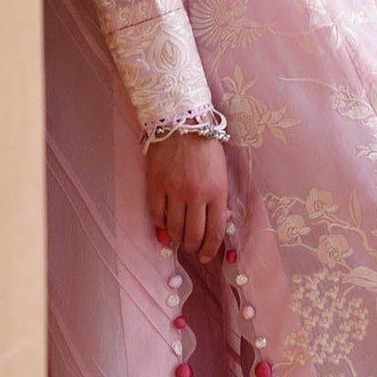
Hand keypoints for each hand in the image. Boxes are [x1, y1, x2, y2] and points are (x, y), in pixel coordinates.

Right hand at [145, 133, 228, 262]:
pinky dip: (159, 225)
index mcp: (217, 192)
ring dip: (176, 238)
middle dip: (193, 247)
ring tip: (178, 238)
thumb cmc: (206, 145)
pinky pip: (156, 214)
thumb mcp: (221, 172)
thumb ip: (218, 198)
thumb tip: (213, 223)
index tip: (207, 255)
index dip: (210, 249)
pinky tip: (163, 226)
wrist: (182, 120)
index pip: (215, 231)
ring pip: (174, 228)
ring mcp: (174, 190)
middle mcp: (196, 195)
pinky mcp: (155, 184)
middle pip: (193, 235)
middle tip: (192, 248)